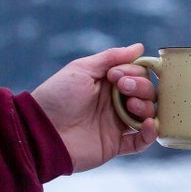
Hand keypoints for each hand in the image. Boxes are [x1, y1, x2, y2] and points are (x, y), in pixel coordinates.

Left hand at [31, 45, 157, 172]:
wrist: (40, 131)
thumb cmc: (57, 97)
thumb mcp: (81, 69)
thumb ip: (110, 57)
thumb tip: (139, 47)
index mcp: (108, 83)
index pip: (137, 73)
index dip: (134, 72)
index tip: (116, 75)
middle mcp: (115, 102)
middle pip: (146, 92)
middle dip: (141, 87)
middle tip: (123, 88)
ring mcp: (116, 124)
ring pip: (147, 114)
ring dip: (146, 107)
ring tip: (131, 106)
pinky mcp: (115, 144)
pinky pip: (141, 142)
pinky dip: (150, 134)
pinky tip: (150, 125)